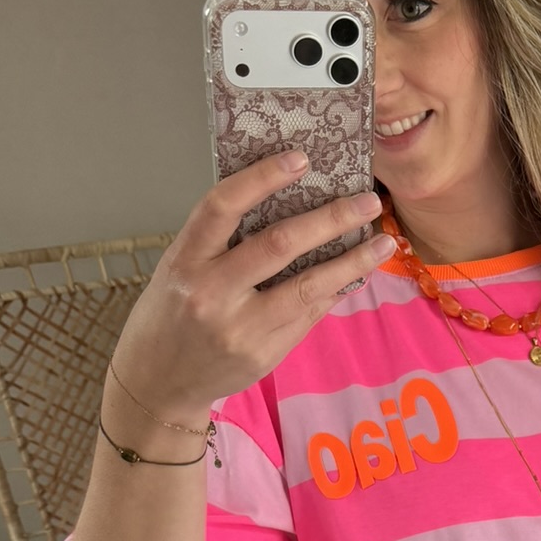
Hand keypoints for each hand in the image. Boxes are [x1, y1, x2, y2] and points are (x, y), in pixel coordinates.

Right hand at [108, 152, 392, 423]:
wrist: (157, 382)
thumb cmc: (170, 314)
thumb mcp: (180, 269)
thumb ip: (221, 242)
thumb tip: (286, 203)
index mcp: (185, 260)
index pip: (222, 206)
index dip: (262, 178)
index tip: (300, 158)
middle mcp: (211, 292)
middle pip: (278, 244)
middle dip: (330, 219)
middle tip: (367, 200)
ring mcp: (240, 327)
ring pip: (307, 286)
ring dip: (352, 261)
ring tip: (383, 242)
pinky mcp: (264, 354)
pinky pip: (309, 314)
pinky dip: (336, 289)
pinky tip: (358, 273)